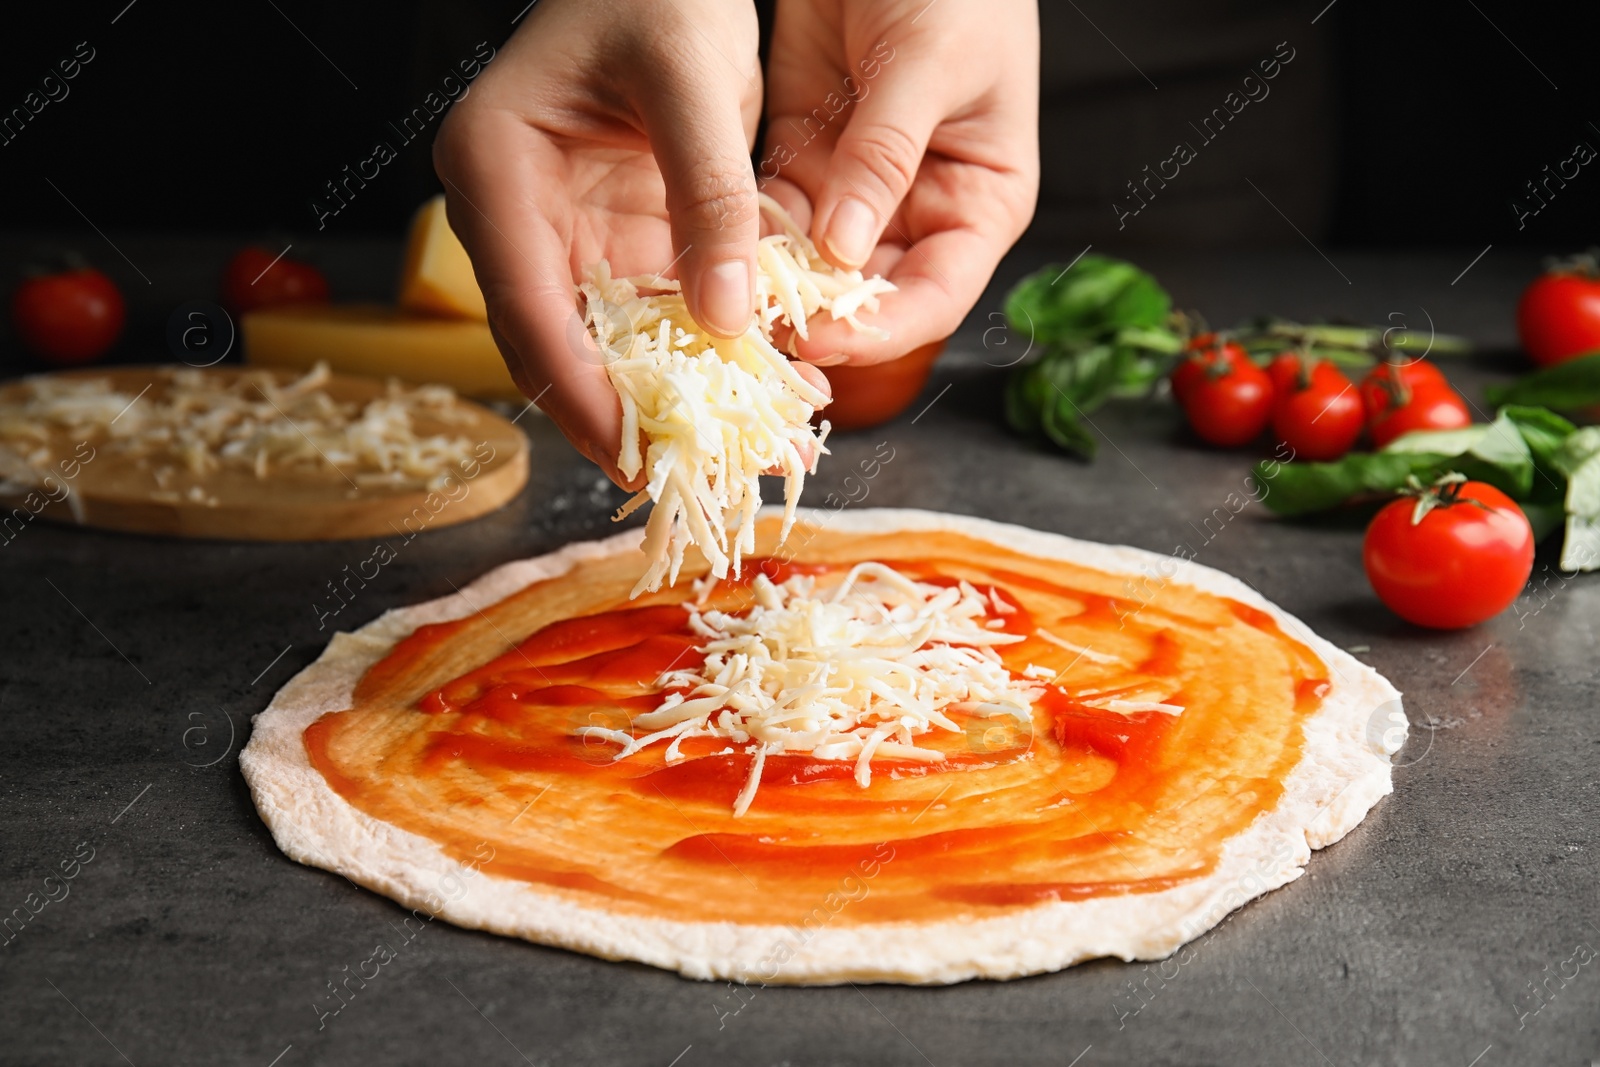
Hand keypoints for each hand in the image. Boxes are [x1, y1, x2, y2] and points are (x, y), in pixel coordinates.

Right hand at [435, 0, 827, 483]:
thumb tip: (726, 317)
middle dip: (623, 416)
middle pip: (556, 343)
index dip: (574, 386)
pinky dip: (702, 359)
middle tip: (688, 475)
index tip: (628, 450)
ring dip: (674, 401)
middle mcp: (517, 214)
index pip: (524, 301)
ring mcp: (565, 236)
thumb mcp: (690, 75)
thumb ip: (709, 193)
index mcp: (495, 165)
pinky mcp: (615, 245)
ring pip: (608, 346)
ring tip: (752, 447)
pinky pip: (653, 320)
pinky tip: (765, 390)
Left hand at [761, 0, 1039, 365]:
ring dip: (773, 290)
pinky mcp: (806, 158)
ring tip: (726, 309)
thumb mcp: (929, 60)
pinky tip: (712, 258)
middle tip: (757, 339)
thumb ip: (885, 153)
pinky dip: (746, 241)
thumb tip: (845, 244)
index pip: (936, 295)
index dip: (882, 328)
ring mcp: (859, 188)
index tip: (824, 339)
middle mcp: (919, 208)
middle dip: (817, 319)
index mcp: (980, 202)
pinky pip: (774, 218)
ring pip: (814, 266)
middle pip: (869, 294)